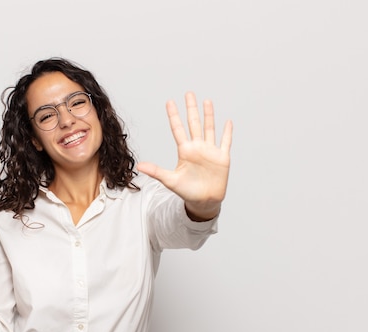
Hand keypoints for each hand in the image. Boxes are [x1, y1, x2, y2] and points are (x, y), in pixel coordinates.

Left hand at [137, 92, 231, 219]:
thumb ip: (156, 171)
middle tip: (188, 94)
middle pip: (194, 124)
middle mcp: (197, 148)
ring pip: (209, 129)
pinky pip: (225, 142)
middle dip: (191, 109)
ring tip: (206, 101)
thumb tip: (139, 166)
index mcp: (185, 151)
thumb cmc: (187, 191)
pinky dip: (227, 133)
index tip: (169, 102)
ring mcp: (210, 151)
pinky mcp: (222, 158)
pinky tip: (228, 122)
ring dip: (209, 115)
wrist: (204, 201)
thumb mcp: (170, 180)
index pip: (178, 129)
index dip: (174, 116)